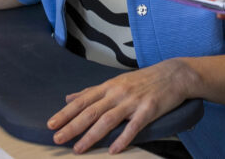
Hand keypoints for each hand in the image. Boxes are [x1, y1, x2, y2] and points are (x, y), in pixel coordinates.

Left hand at [47, 59, 193, 153]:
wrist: (173, 74)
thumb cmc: (143, 80)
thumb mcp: (115, 82)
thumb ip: (92, 91)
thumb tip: (69, 97)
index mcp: (108, 87)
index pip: (82, 101)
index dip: (66, 113)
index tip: (51, 124)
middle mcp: (118, 93)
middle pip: (91, 111)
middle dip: (72, 126)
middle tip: (57, 138)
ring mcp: (133, 101)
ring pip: (108, 120)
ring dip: (91, 136)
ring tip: (78, 148)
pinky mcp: (149, 109)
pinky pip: (134, 126)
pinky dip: (123, 138)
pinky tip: (113, 149)